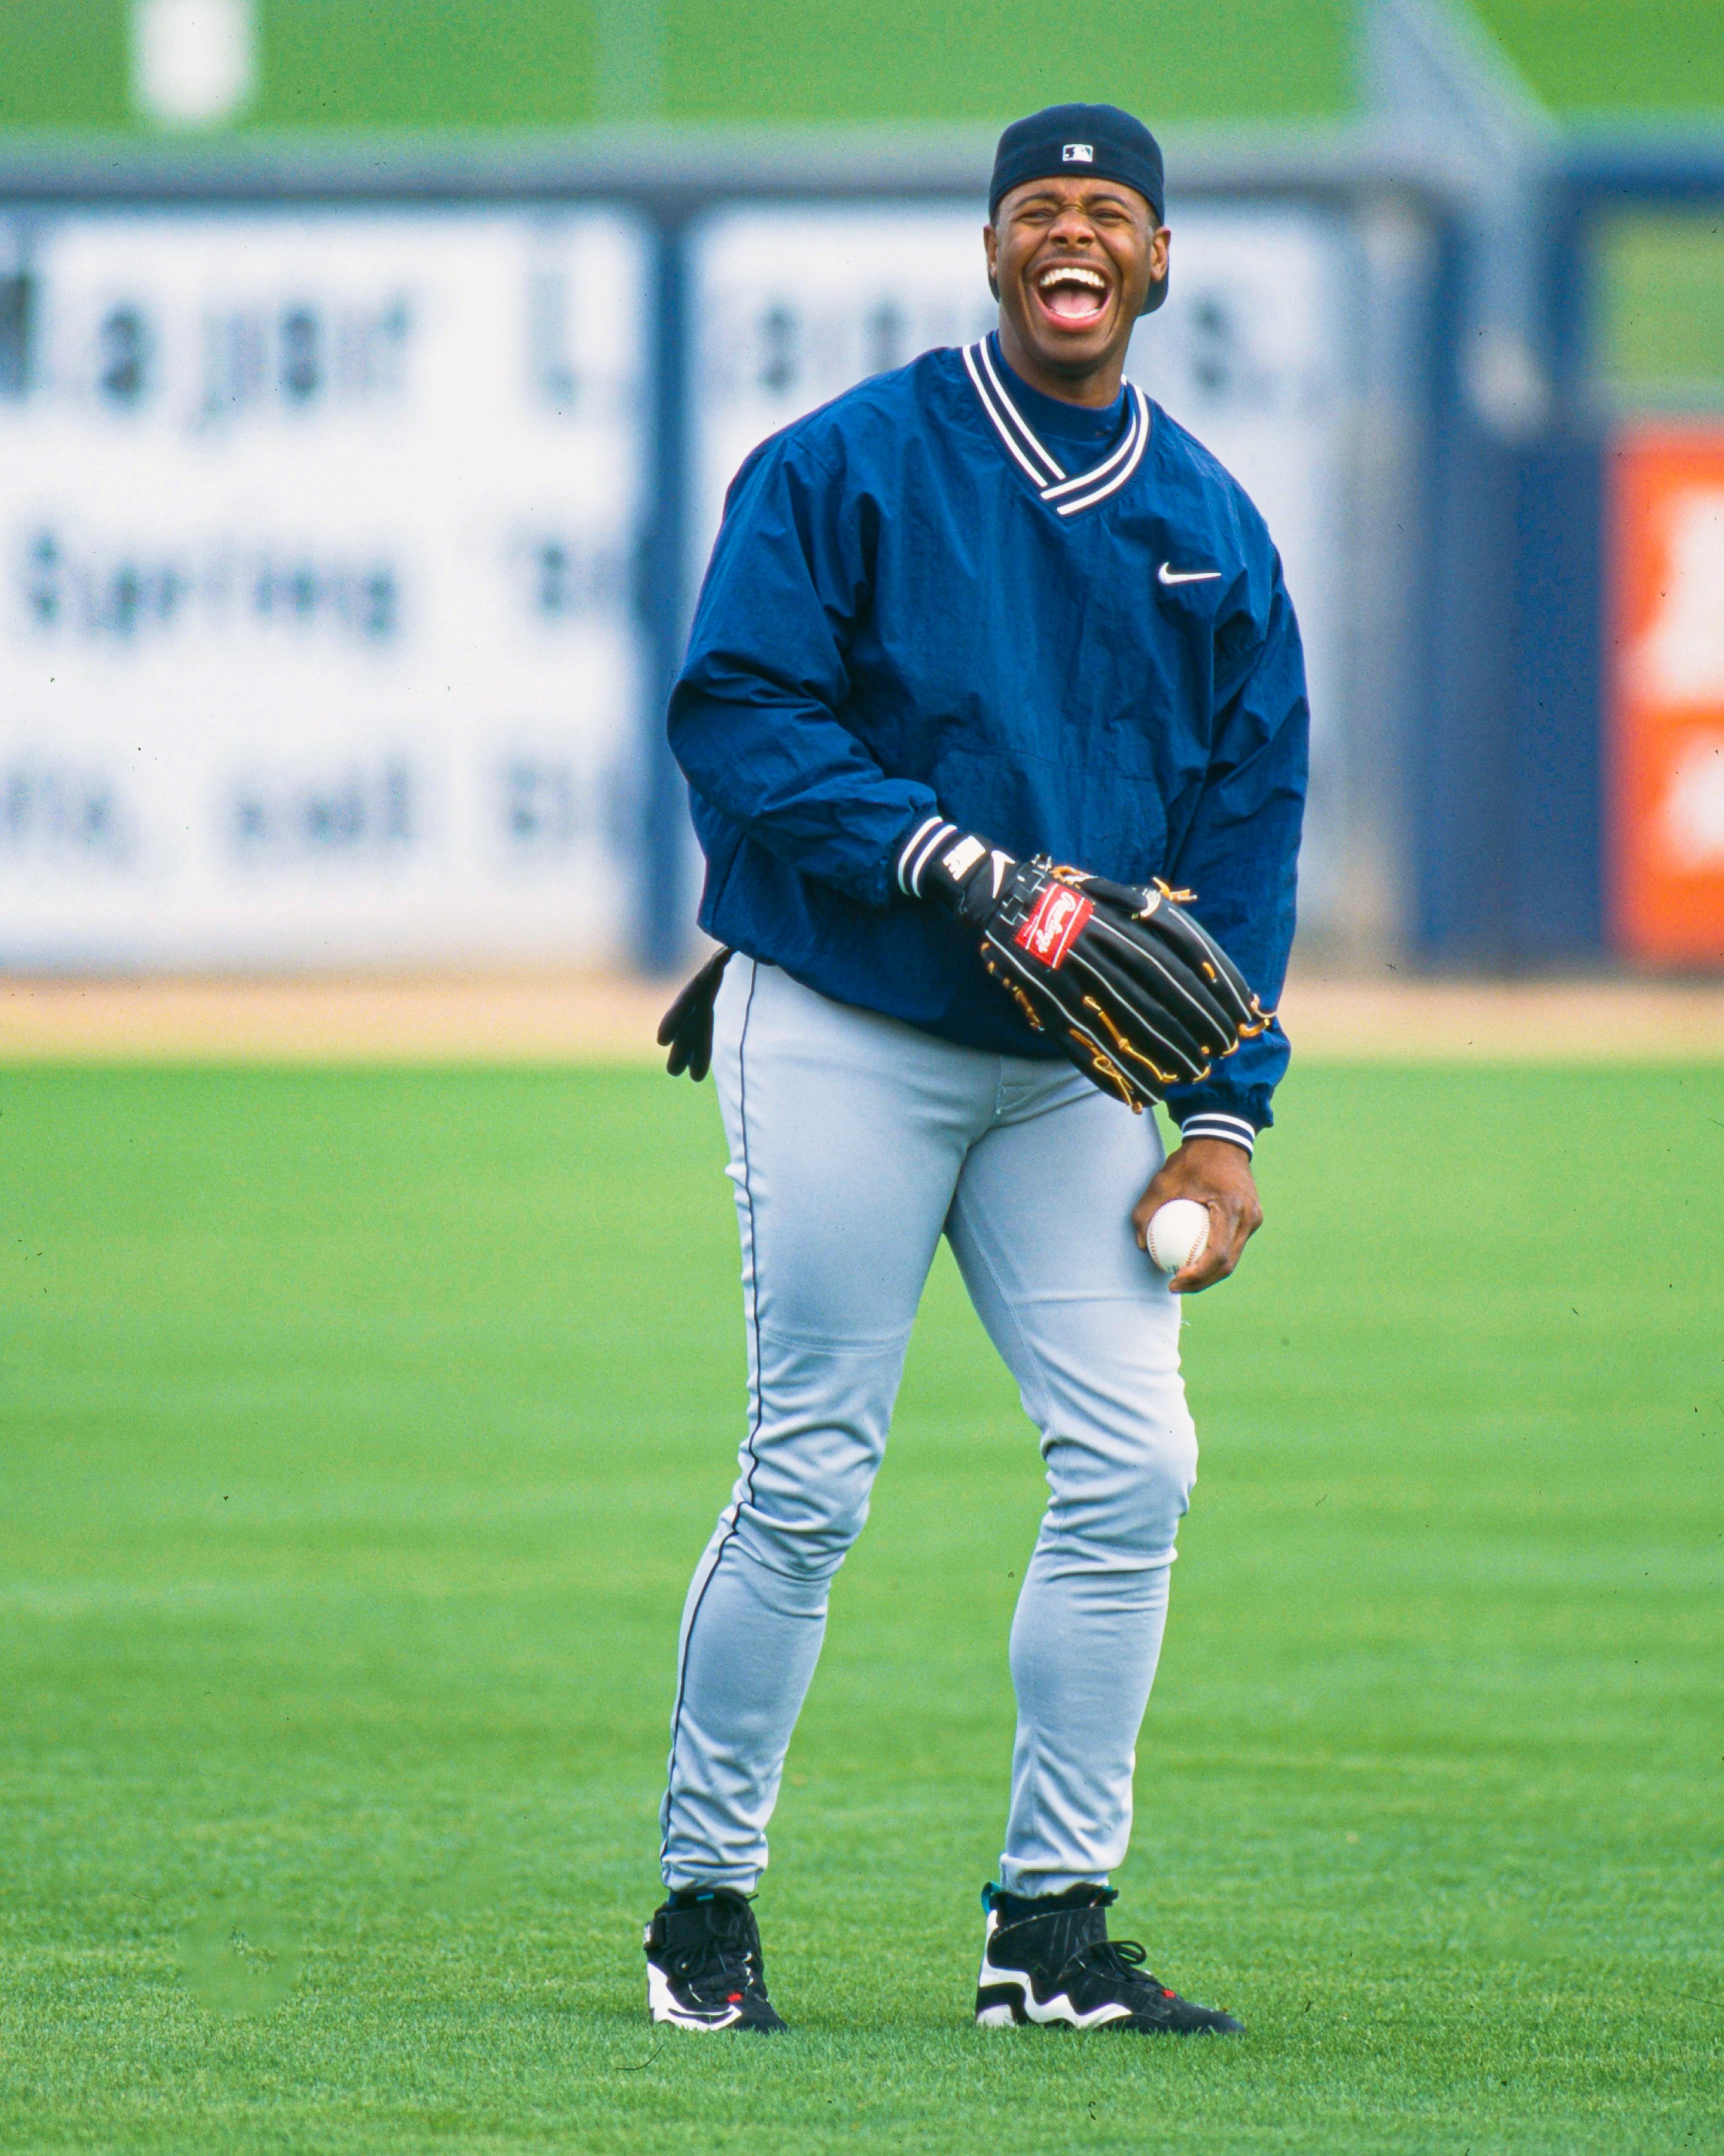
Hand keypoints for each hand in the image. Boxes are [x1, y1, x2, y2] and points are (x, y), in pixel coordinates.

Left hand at [1132, 1137, 1261, 1293]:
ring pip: (1232, 1258)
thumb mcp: (1162, 1180)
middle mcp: (1249, 1217)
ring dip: (1208, 1273)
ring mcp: (1254, 1218)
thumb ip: (1146, 1211)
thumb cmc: (1191, 1159)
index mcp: (1231, 1208)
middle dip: (1201, 1282)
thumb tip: (1141, 1245)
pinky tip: (1191, 1259)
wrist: (1222, 1137)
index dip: (1196, 1275)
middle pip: (1227, 1264)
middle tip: (1174, 1286)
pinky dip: (1214, 1257)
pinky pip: (1233, 1245)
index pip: (1217, 1254)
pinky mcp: (1252, 1218)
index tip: (1173, 1280)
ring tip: (1181, 1278)